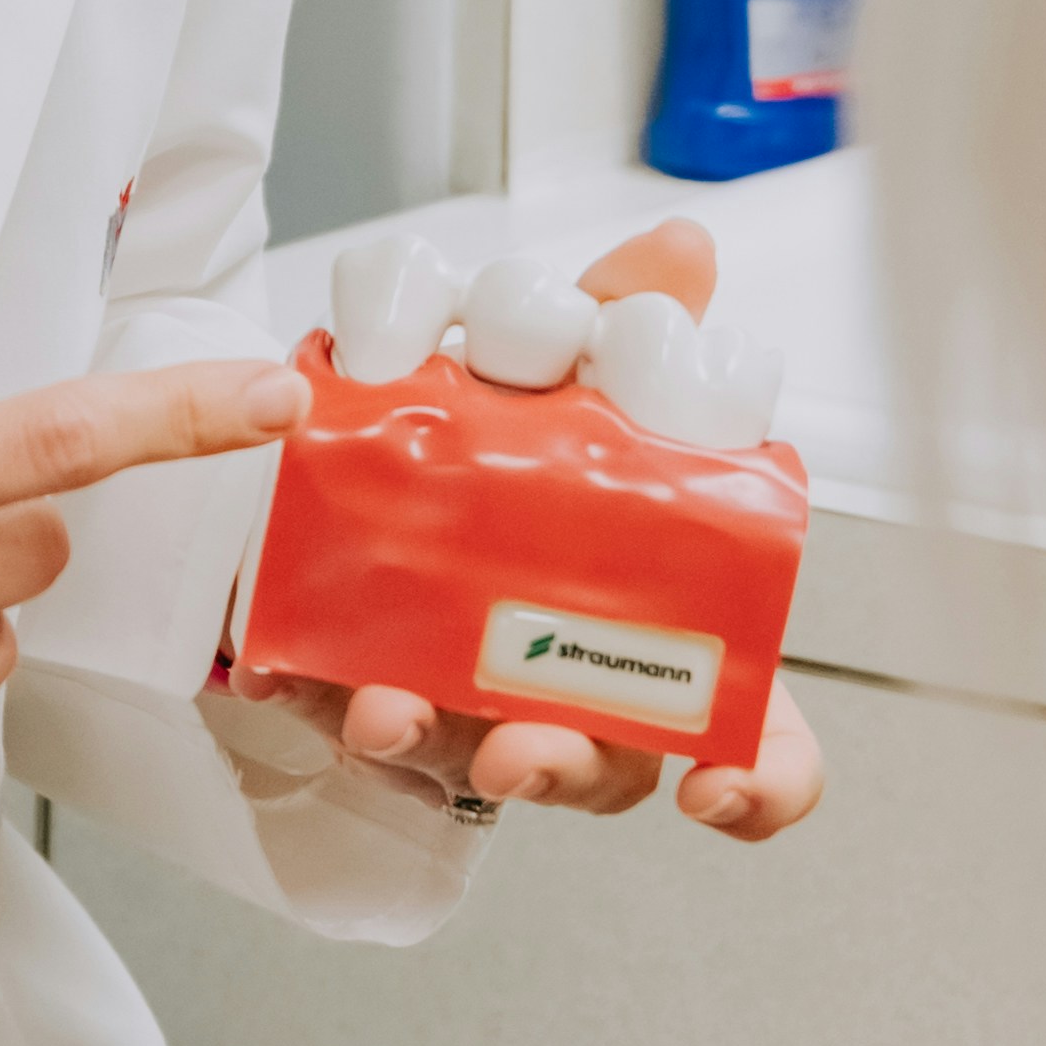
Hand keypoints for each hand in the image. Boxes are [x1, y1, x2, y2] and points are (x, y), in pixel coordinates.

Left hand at [249, 219, 828, 845]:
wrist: (393, 429)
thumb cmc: (530, 436)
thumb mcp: (590, 365)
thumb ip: (635, 316)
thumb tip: (680, 253)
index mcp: (668, 631)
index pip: (758, 743)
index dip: (762, 785)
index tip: (720, 792)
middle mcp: (581, 687)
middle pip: (602, 768)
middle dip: (560, 765)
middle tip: (523, 745)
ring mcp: (473, 699)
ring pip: (464, 755)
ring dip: (425, 739)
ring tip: (388, 705)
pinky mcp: (370, 682)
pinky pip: (341, 711)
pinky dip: (312, 694)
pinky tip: (283, 667)